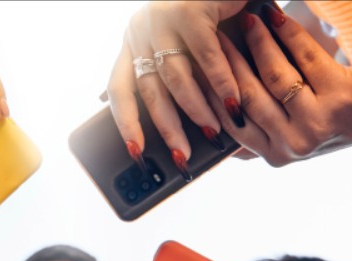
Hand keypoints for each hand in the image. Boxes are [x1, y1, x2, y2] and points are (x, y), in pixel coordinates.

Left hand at [108, 1, 246, 173]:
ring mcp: (161, 19)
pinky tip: (232, 103)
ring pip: (176, 77)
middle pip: (148, 90)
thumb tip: (190, 129)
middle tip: (182, 155)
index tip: (135, 151)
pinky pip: (205, 58)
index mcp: (134, 42)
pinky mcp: (188, 10)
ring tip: (212, 131)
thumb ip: (184, 79)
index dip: (126, 122)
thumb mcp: (188, 48)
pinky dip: (221, 83)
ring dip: (196, 109)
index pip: (119, 88)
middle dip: (167, 128)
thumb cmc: (213, 12)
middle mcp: (140, 30)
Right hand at [205, 5, 351, 165]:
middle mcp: (294, 144)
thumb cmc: (330, 120)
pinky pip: (304, 56)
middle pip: (248, 96)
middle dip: (229, 60)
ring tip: (247, 20)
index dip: (213, 89)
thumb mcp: (289, 135)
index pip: (232, 119)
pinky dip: (287, 33)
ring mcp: (318, 122)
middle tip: (215, 34)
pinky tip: (275, 16)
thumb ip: (254, 135)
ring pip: (274, 75)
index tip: (200, 61)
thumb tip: (209, 120)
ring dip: (258, 42)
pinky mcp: (340, 95)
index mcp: (275, 154)